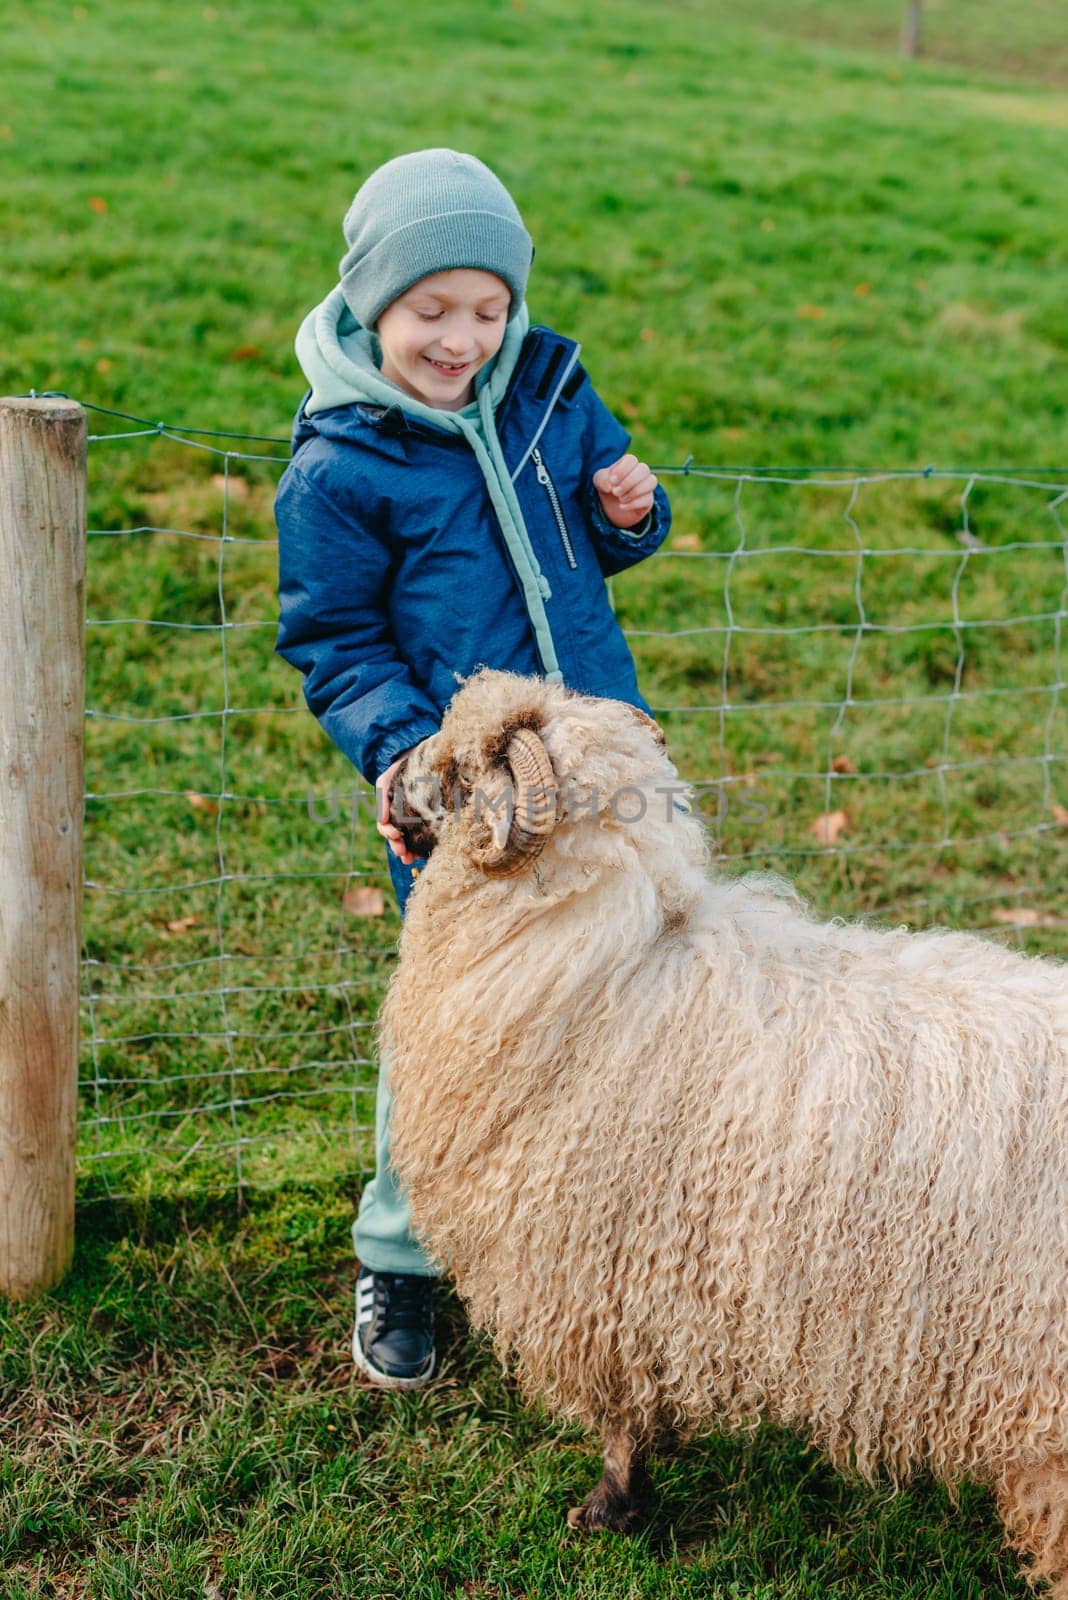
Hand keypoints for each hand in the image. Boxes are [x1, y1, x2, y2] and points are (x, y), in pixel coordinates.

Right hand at [375, 750, 417, 864]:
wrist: (424, 761)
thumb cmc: (401, 771)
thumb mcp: (387, 780)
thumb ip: (382, 797)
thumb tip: (382, 820)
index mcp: (390, 813)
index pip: (385, 828)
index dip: (388, 833)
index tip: (395, 834)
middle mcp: (402, 820)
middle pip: (397, 839)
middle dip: (398, 847)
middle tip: (402, 852)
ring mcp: (416, 823)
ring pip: (410, 842)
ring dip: (408, 852)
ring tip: (410, 859)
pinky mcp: (431, 822)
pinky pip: (426, 838)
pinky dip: (423, 848)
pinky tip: (425, 853)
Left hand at [593, 453, 657, 528]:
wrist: (612, 507)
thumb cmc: (607, 488)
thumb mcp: (599, 481)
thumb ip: (602, 479)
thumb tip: (610, 486)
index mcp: (627, 464)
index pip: (631, 459)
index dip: (622, 470)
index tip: (612, 481)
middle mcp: (640, 472)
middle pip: (643, 469)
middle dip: (628, 482)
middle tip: (615, 492)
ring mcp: (646, 485)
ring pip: (651, 481)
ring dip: (634, 492)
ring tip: (620, 499)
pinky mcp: (648, 499)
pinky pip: (648, 499)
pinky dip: (633, 504)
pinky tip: (622, 506)